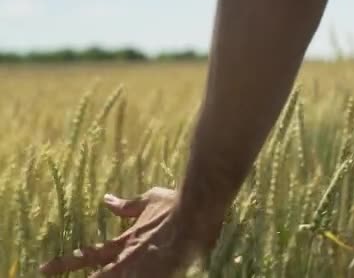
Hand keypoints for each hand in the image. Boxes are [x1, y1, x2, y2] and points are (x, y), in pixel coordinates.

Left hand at [40, 187, 219, 277]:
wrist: (194, 209)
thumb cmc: (173, 203)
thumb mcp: (147, 200)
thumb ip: (126, 205)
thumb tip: (107, 199)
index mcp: (125, 241)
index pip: (89, 255)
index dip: (66, 262)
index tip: (44, 269)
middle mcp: (130, 258)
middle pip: (99, 277)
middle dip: (85, 277)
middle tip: (55, 272)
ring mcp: (144, 268)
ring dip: (110, 277)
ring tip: (95, 277)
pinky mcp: (161, 273)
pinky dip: (139, 277)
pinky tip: (137, 276)